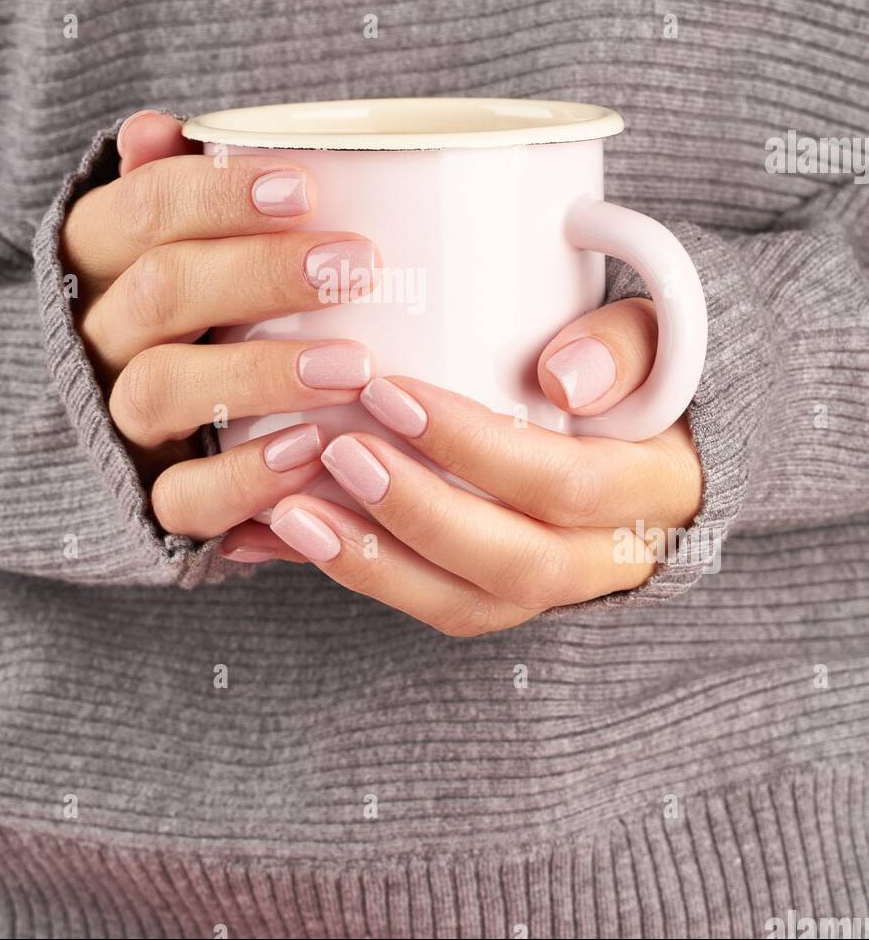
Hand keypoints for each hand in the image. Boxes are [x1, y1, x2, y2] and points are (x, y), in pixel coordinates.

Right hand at [60, 110, 379, 535]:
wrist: (151, 427)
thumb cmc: (200, 304)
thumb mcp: (184, 239)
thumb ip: (181, 185)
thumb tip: (156, 129)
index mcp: (103, 258)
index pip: (142, 210)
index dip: (216, 195)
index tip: (303, 189)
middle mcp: (100, 335)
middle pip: (160, 292)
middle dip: (259, 274)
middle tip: (357, 265)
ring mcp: (118, 418)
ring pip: (161, 388)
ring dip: (260, 373)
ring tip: (353, 365)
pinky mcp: (146, 495)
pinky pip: (180, 497)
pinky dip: (245, 479)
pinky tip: (311, 452)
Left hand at [219, 299, 703, 628]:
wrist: (651, 445)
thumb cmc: (635, 374)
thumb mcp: (654, 335)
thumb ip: (622, 343)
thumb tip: (562, 377)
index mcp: (651, 489)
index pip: (564, 484)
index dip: (475, 446)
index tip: (390, 392)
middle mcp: (607, 558)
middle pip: (512, 564)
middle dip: (414, 513)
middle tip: (334, 453)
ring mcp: (551, 589)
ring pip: (463, 604)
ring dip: (370, 564)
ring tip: (287, 513)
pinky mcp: (498, 597)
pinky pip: (429, 603)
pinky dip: (355, 573)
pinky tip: (286, 538)